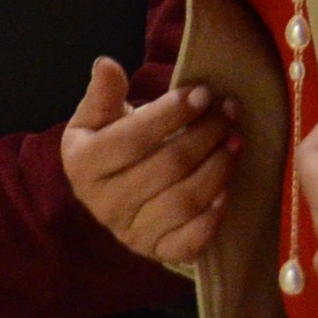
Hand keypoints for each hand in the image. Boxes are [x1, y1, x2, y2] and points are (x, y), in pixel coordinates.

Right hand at [61, 57, 234, 267]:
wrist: (110, 196)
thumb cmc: (107, 148)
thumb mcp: (97, 118)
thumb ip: (103, 94)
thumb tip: (107, 64)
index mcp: (81, 164)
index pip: (133, 138)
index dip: (172, 114)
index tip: (203, 93)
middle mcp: (102, 202)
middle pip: (167, 166)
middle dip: (205, 135)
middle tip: (229, 112)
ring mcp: (130, 232)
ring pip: (186, 199)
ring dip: (219, 168)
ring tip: (236, 141)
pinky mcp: (157, 252)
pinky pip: (193, 239)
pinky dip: (215, 214)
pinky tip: (229, 188)